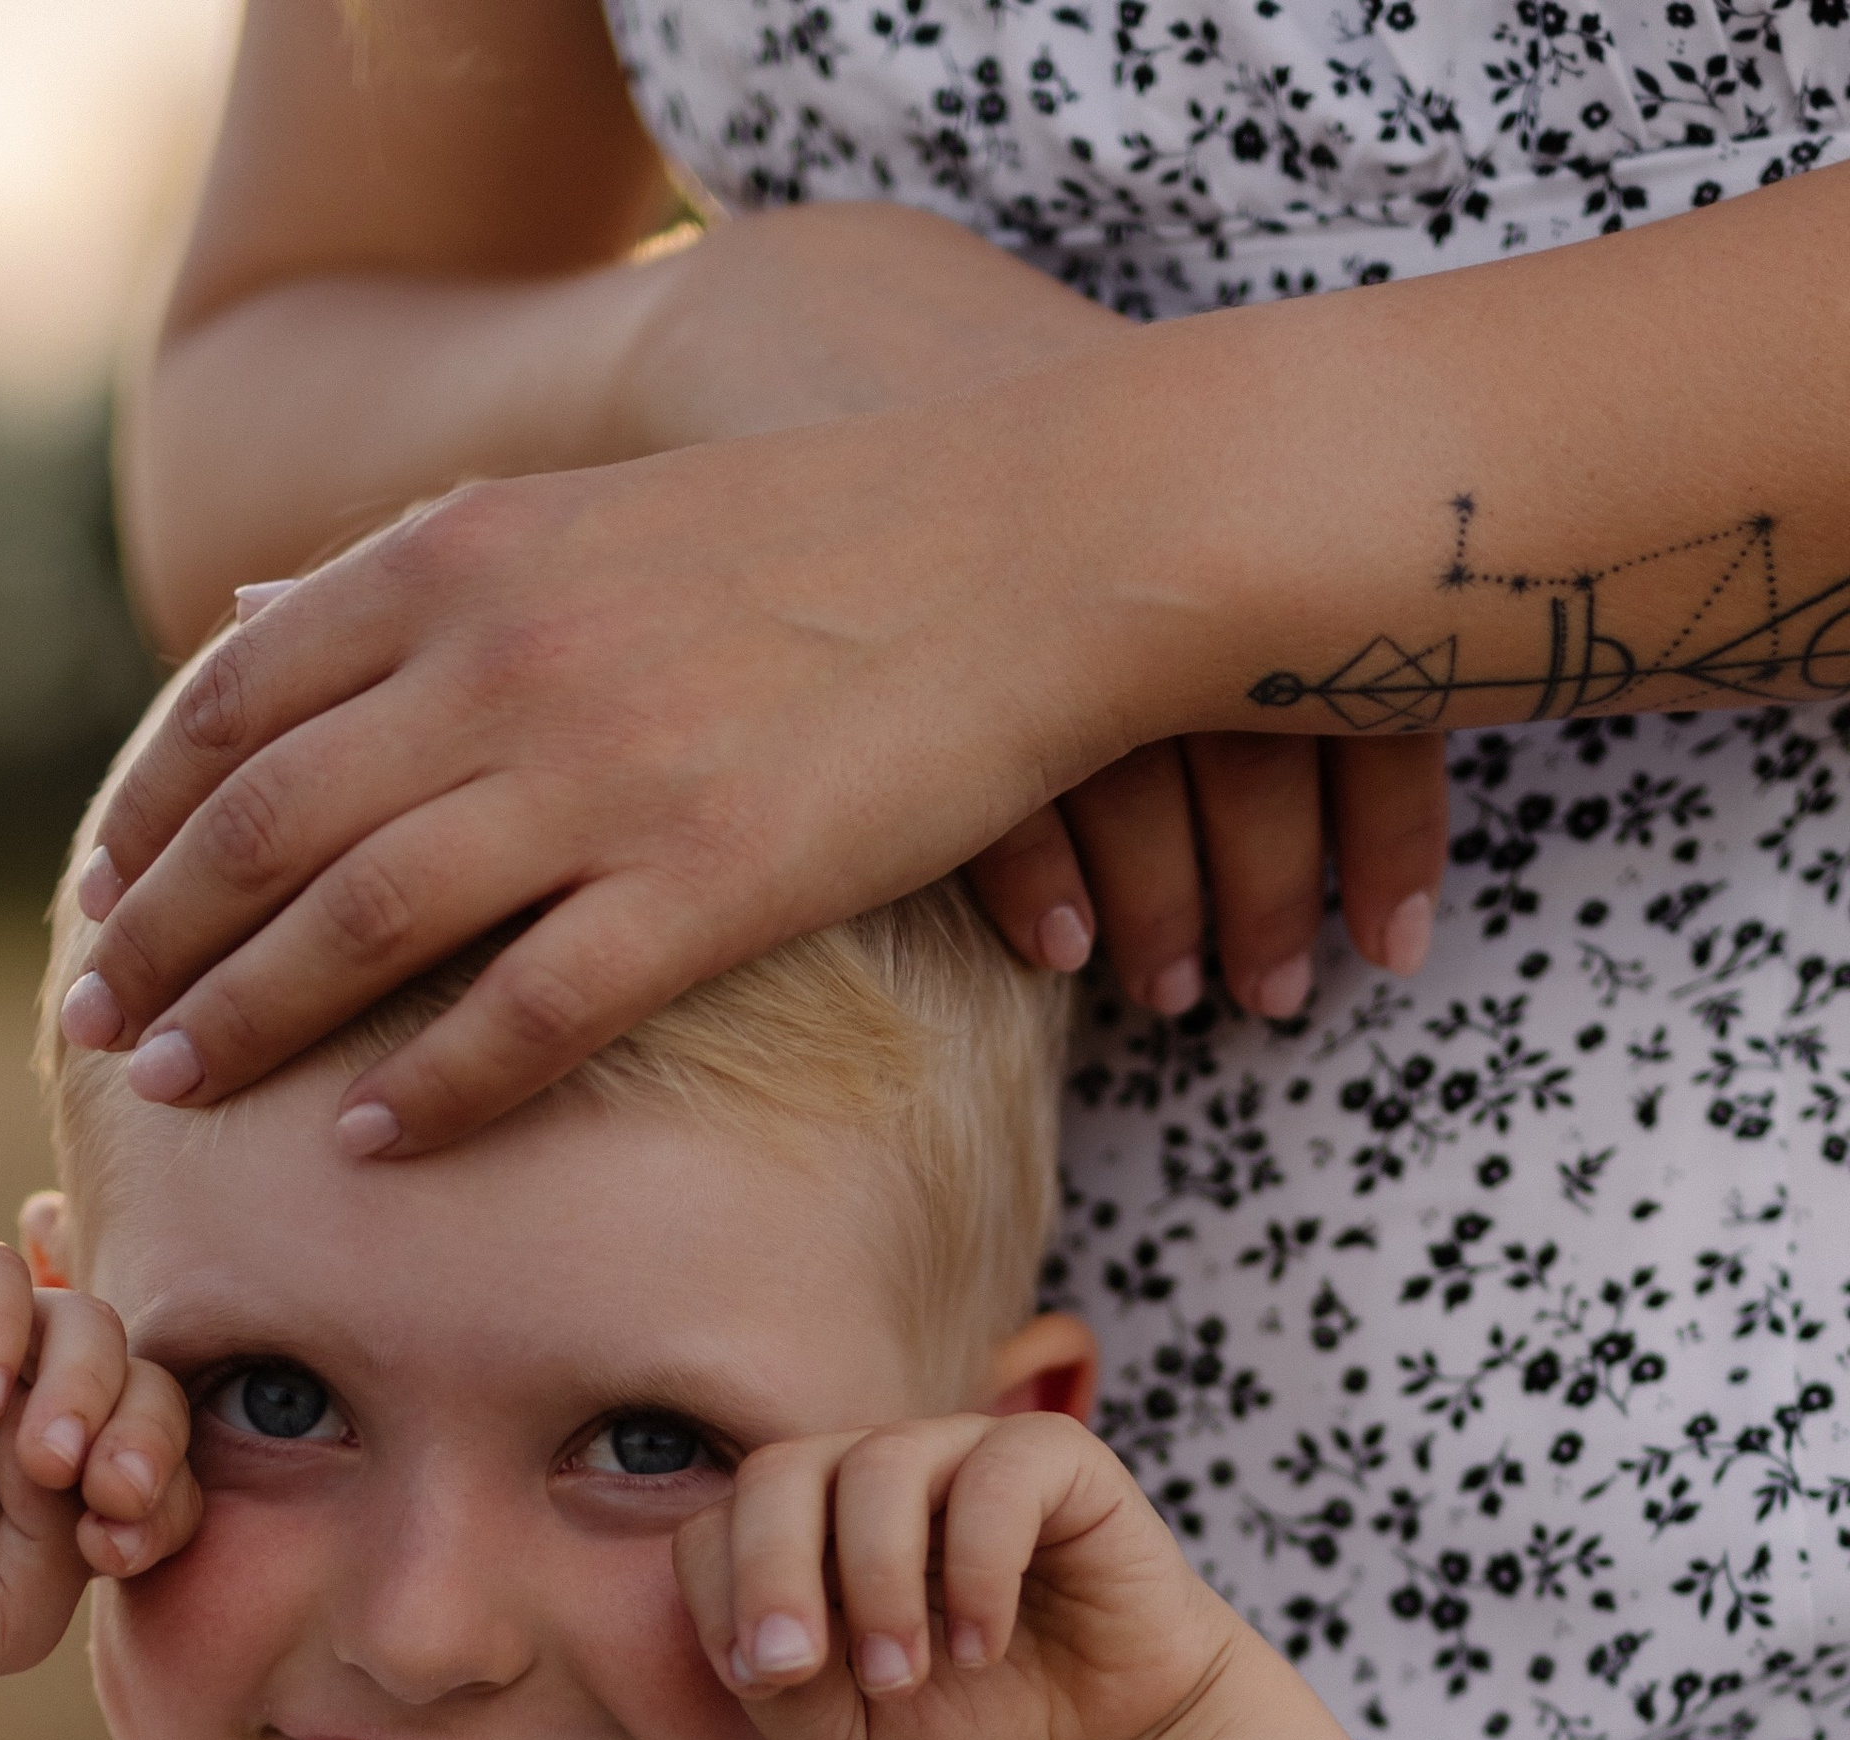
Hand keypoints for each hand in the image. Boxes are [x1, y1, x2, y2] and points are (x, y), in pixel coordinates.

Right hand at [0, 1237, 197, 1686]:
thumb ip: (78, 1544)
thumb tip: (100, 1458)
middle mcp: (41, 1400)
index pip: (170, 1463)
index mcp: (77, 1480)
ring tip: (43, 1458)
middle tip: (106, 1492)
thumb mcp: (7, 1611)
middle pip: (147, 1385)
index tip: (116, 1549)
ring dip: (88, 1390)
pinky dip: (3, 1329)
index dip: (168, 1498)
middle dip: (148, 1441)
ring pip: (88, 1324)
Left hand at [70, 400, 1117, 1150]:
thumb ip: (418, 576)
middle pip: (260, 826)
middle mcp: (502, 663)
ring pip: (356, 923)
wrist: (1035, 545)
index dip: (141, 816)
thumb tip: (250, 610)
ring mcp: (601, 777)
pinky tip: (368, 1143)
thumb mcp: (581, 512)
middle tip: (94, 1022)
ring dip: (247, 1019)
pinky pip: (521, 1013)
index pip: (233, 704)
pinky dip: (427, 1088)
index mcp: (463, 560)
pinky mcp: (707, 885)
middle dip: (154, 936)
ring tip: (177, 1092)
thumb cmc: (813, 537)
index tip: (94, 900)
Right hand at [617, 204, 1446, 1019]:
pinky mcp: (887, 614)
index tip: (1394, 945)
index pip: (1363, 656)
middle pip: (1258, 729)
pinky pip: (991, 762)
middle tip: (1274, 1001)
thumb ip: (1239, 565)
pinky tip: (1066, 952)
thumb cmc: (988, 412)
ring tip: (1176, 995)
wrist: (777, 305)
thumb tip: (1361, 696)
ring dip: (1171, 909)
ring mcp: (1008, 562)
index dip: (1392, 824)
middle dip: (1279, 891)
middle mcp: (1135, 510)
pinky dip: (1046, 875)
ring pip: (1137, 766)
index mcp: (1221, 472)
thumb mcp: (1135, 459)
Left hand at [671, 1408, 1232, 1739]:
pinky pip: (995, 1476)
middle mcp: (873, 1478)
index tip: (767, 1687)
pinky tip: (983, 1645)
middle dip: (770, 1575)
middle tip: (794, 1670)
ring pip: (880, 1463)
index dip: (720, 1599)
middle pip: (777, 1472)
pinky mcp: (1056, 1457)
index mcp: (807, 1534)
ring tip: (903, 1674)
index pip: (716, 1524)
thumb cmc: (965, 1732)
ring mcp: (962, 1456)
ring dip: (876, 1581)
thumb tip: (756, 1639)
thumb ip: (781, 1689)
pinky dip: (977, 1570)